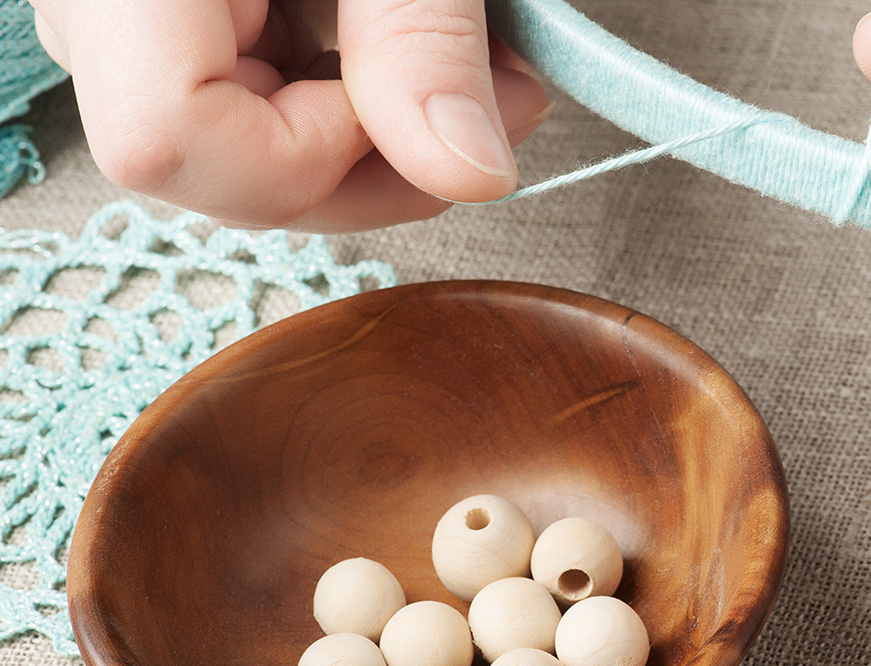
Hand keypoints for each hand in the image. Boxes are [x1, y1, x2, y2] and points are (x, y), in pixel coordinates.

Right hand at [32, 0, 552, 231]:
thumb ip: (421, 37)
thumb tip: (471, 173)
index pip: (167, 142)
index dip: (300, 156)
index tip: (405, 108)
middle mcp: (104, 0)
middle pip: (216, 168)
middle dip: (374, 165)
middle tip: (496, 106)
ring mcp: (135, 13)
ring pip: (243, 145)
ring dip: (378, 134)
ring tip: (481, 67)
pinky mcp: (183, 11)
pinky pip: (256, 92)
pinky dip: (349, 91)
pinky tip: (419, 45)